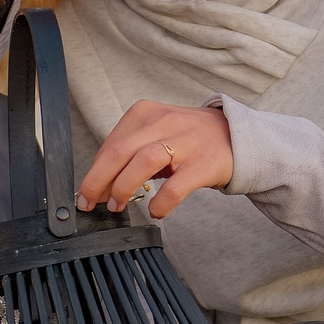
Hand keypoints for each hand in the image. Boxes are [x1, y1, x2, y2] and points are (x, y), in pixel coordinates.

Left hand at [76, 99, 234, 219]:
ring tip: (117, 205)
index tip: (86, 193)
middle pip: (119, 151)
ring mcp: (186, 142)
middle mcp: (165, 122)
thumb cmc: (189, 139)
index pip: (110, 144)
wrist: (238, 136)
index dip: (94, 172)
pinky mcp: (204, 163)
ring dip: (123, 187)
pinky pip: (176, 186)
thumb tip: (100, 184)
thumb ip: (130, 153)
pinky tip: (156, 211)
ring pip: (143, 161)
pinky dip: (161, 203)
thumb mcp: (157, 133)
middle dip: (97, 181)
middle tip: (89, 203)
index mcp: (146, 113)